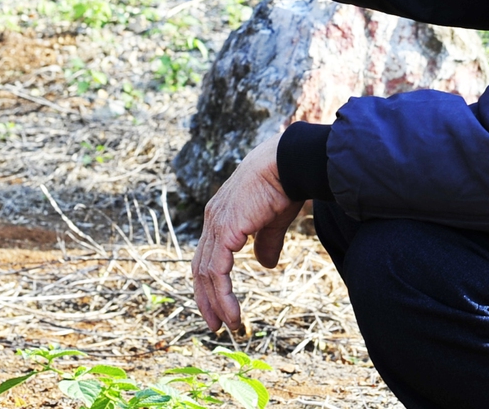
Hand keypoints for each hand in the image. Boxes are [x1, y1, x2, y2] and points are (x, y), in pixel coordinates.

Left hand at [192, 134, 302, 334]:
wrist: (288, 163)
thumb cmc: (283, 184)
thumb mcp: (272, 220)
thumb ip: (266, 242)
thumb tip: (266, 264)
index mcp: (221, 215)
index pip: (208, 254)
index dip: (211, 281)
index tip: (219, 304)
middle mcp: (213, 220)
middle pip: (200, 268)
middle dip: (206, 298)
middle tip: (215, 324)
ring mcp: (216, 225)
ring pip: (207, 274)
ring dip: (216, 304)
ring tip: (228, 325)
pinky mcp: (225, 232)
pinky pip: (217, 273)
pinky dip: (222, 296)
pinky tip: (233, 313)